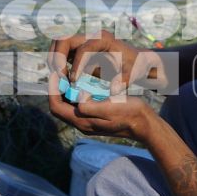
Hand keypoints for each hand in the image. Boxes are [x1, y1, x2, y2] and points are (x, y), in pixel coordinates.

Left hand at [47, 33, 162, 142]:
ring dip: (65, 91)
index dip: (52, 90)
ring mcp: (88, 121)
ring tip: (67, 74)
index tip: (55, 74)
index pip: (57, 107)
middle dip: (57, 89)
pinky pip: (78, 105)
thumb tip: (77, 99)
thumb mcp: (110, 108)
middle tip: (59, 72)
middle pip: (60, 107)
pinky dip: (75, 93)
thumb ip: (90, 106)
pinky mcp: (95, 117)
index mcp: (83, 122)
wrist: (144, 123)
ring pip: (68, 105)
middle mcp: (82, 124)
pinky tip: (81, 82)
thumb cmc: (130, 114)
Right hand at [48, 32, 140, 86]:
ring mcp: (81, 40)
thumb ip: (124, 81)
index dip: (76, 65)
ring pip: (58, 44)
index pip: (83, 48)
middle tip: (59, 77)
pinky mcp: (77, 47)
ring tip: (59, 79)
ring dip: (54, 60)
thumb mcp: (133, 73)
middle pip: (64, 39)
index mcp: (103, 38)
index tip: (74, 81)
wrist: (134, 60)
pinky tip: (62, 78)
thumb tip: (113, 89)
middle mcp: (90, 35)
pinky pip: (60, 51)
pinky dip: (57, 63)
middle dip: (57, 58)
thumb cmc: (134, 66)